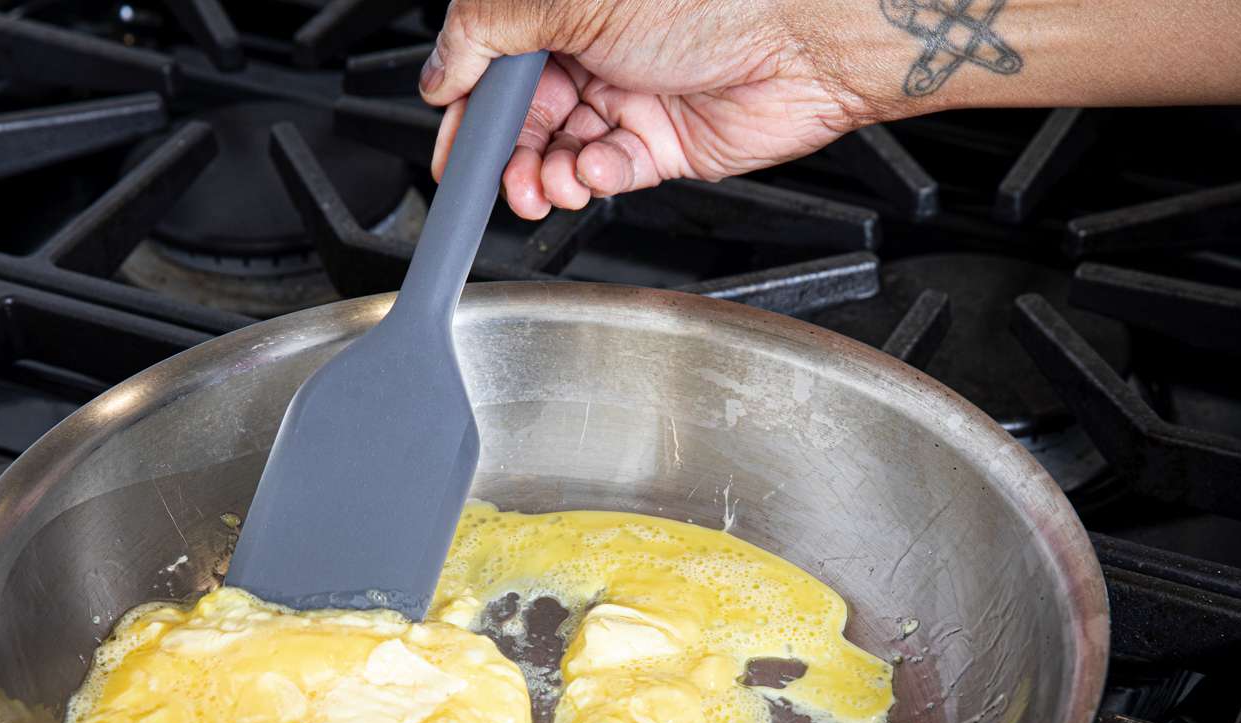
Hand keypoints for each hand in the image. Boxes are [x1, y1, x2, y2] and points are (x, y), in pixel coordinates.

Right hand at [418, 0, 879, 219]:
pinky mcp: (661, 143)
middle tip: (502, 182)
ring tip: (549, 187)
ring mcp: (628, 96)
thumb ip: (488, 32)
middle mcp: (594, 47)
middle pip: (524, 117)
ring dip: (545, 177)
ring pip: (561, 153)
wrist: (802, 39)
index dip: (467, 109)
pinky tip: (600, 170)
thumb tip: (437, 71)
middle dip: (507, 157)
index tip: (452, 147)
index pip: (492, 63)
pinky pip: (607, 173)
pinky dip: (594, 179)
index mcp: (564, 7)